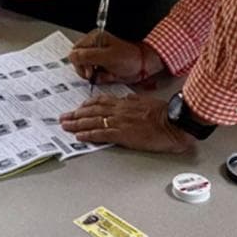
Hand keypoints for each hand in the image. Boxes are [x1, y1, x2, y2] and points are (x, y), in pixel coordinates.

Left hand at [59, 94, 191, 152]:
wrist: (174, 122)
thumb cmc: (164, 113)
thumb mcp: (146, 101)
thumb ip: (133, 101)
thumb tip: (127, 100)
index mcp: (124, 103)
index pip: (100, 101)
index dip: (86, 105)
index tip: (78, 107)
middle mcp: (118, 110)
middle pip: (91, 111)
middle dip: (75, 114)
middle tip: (63, 117)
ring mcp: (119, 122)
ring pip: (92, 121)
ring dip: (76, 124)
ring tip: (65, 126)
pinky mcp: (123, 134)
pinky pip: (101, 134)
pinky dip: (88, 135)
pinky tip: (79, 136)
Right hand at [68, 30, 162, 84]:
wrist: (143, 67)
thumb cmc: (130, 58)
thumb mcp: (107, 56)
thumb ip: (88, 56)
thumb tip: (72, 56)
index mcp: (94, 39)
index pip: (75, 50)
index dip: (79, 62)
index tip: (88, 70)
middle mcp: (94, 47)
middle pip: (78, 60)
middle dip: (85, 70)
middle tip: (93, 74)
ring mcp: (97, 58)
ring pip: (85, 70)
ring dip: (93, 75)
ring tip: (104, 74)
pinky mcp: (101, 67)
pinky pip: (94, 76)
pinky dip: (99, 78)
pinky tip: (108, 76)